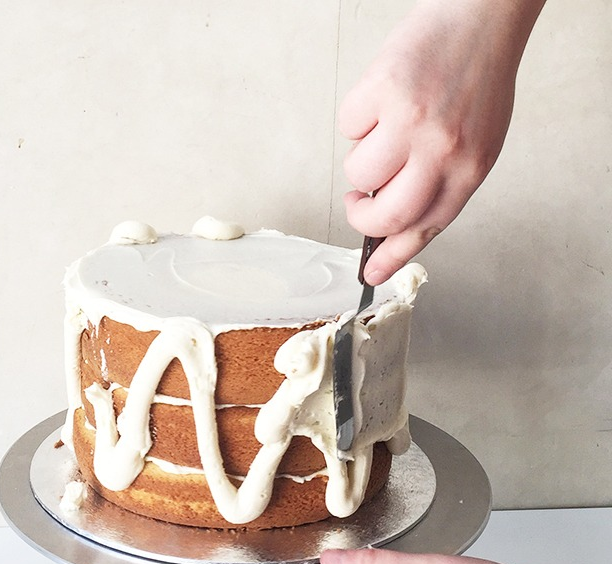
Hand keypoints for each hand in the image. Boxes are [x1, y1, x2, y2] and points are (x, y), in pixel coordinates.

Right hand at [340, 0, 545, 283]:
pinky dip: (358, 116)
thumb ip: (438, 187)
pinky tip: (382, 99)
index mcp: (468, 169)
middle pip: (385, 215)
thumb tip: (393, 227)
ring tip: (382, 131)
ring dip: (361, 159)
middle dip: (361, 216)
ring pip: (357, 173)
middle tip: (358, 202)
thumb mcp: (473, 146)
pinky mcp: (384, 89)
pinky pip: (348, 126)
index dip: (392, 257)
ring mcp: (412, 120)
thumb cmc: (475, 82)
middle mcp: (442, 150)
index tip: (370, 274)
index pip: (424, 228)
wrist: (480, 18)